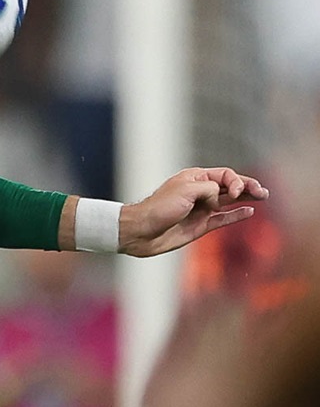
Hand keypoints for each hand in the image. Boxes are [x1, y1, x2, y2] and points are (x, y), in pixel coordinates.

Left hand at [119, 167, 268, 256]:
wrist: (142, 231)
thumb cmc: (159, 207)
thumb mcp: (186, 190)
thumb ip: (209, 189)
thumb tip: (221, 199)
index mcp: (194, 178)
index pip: (224, 174)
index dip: (235, 181)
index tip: (235, 191)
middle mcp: (200, 192)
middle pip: (230, 186)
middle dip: (247, 187)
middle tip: (263, 192)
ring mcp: (202, 209)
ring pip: (230, 202)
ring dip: (246, 199)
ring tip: (263, 196)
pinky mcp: (201, 225)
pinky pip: (224, 218)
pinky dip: (236, 214)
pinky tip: (249, 211)